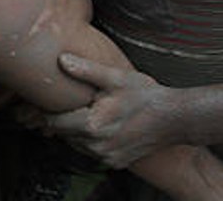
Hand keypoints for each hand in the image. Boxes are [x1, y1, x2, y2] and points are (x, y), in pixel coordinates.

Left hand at [43, 53, 177, 167]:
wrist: (175, 118)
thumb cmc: (146, 95)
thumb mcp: (114, 78)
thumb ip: (85, 70)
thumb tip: (61, 59)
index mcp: (92, 126)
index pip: (53, 122)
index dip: (48, 109)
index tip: (49, 98)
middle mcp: (97, 147)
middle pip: (63, 133)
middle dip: (63, 118)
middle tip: (71, 101)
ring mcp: (106, 157)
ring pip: (76, 143)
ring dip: (77, 130)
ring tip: (89, 110)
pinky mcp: (115, 162)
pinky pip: (92, 151)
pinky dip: (91, 140)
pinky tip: (102, 124)